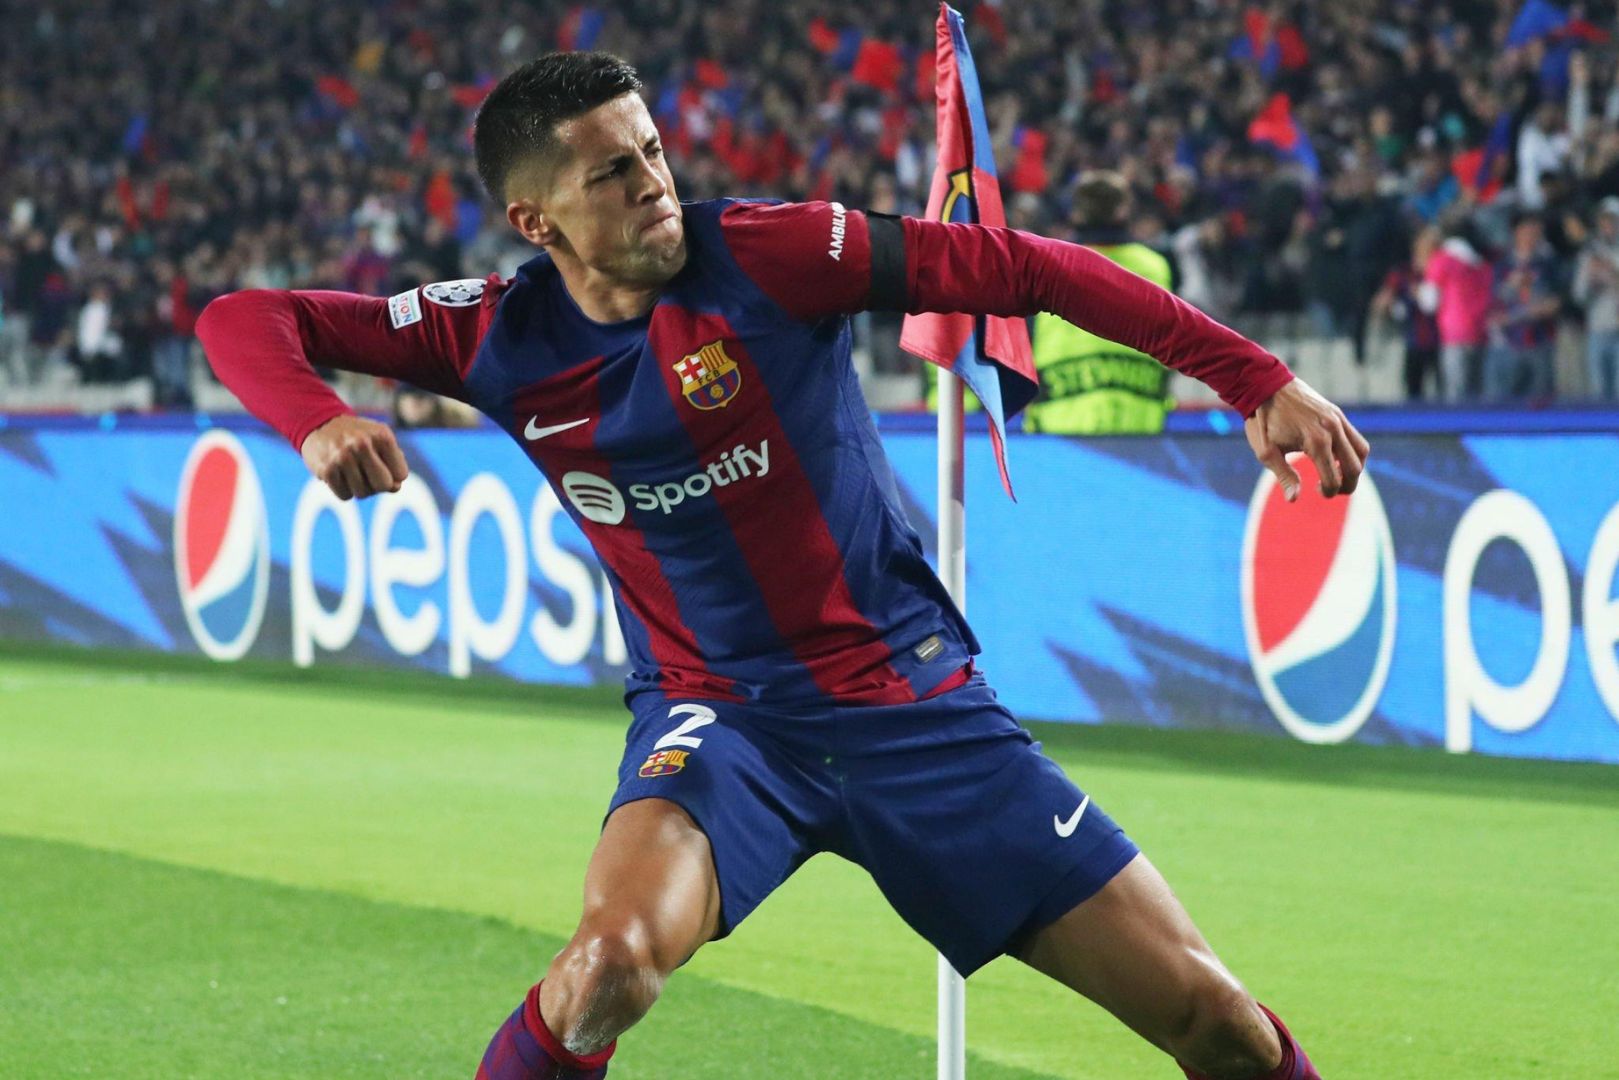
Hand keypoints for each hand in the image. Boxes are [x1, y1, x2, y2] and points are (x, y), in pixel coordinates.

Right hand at [300, 414, 407, 499]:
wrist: (320, 424)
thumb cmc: (359, 437)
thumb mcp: (381, 441)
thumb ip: (394, 463)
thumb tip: (396, 487)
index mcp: (382, 436)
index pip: (401, 474)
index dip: (393, 475)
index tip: (383, 466)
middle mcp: (362, 444)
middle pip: (383, 485)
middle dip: (378, 485)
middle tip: (369, 474)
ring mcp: (342, 457)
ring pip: (363, 494)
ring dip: (360, 488)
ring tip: (352, 471)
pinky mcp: (326, 469)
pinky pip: (345, 496)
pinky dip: (344, 490)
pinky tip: (340, 474)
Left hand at [1244, 379, 1369, 501]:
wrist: (1264, 385)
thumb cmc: (1262, 421)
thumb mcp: (1266, 452)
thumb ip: (1284, 476)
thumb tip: (1294, 499)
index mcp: (1316, 442)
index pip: (1333, 478)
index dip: (1328, 492)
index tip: (1315, 491)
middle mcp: (1332, 430)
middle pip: (1355, 468)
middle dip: (1346, 485)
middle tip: (1328, 490)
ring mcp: (1338, 419)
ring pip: (1361, 451)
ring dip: (1353, 468)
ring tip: (1336, 475)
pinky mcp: (1337, 413)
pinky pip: (1355, 437)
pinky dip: (1352, 451)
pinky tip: (1334, 457)